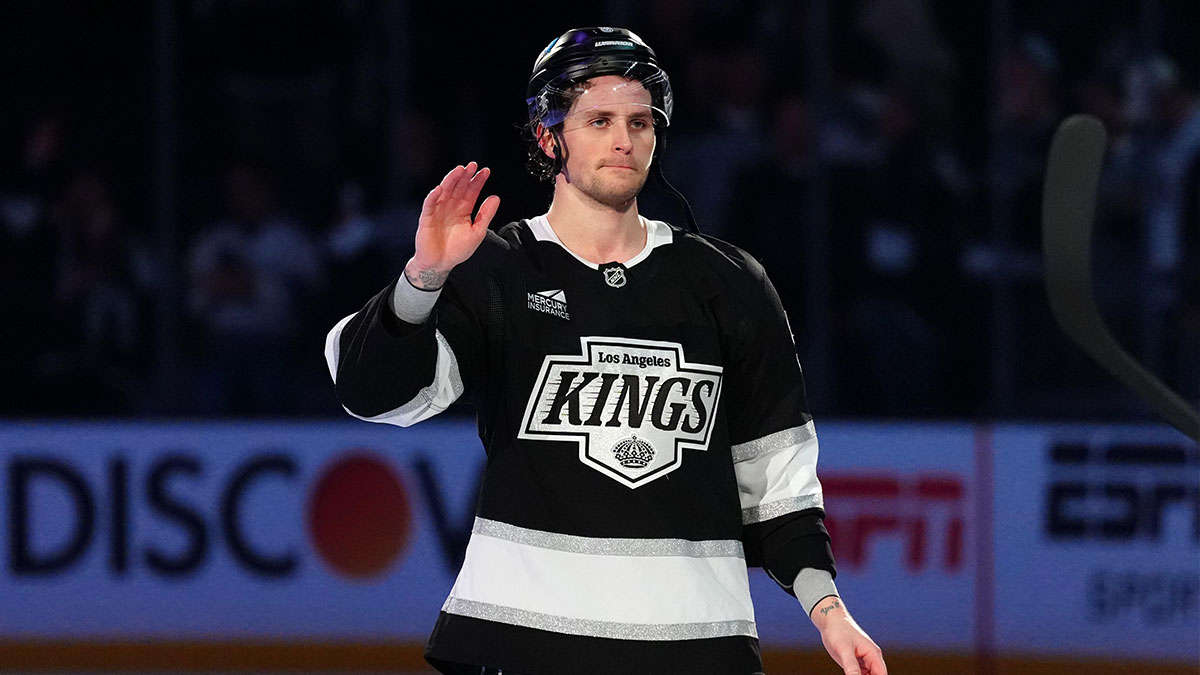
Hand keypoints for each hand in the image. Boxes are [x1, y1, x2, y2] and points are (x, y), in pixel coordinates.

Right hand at [407, 161, 499, 288]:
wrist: (440, 264)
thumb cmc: (456, 250)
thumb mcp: (477, 232)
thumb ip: (486, 215)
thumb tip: (496, 197)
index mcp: (463, 210)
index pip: (471, 191)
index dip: (478, 181)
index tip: (485, 171)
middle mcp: (451, 207)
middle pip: (458, 187)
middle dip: (465, 176)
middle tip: (472, 166)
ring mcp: (438, 211)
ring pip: (444, 191)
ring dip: (451, 180)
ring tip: (459, 170)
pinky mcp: (427, 218)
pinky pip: (429, 205)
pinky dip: (433, 196)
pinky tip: (439, 189)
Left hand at [810, 597, 885, 674]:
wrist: (830, 621)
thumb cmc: (838, 630)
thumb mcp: (844, 649)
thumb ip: (851, 665)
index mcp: (873, 654)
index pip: (882, 674)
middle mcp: (871, 658)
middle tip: (852, 673)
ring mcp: (863, 661)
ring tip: (850, 672)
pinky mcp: (855, 663)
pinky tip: (849, 674)